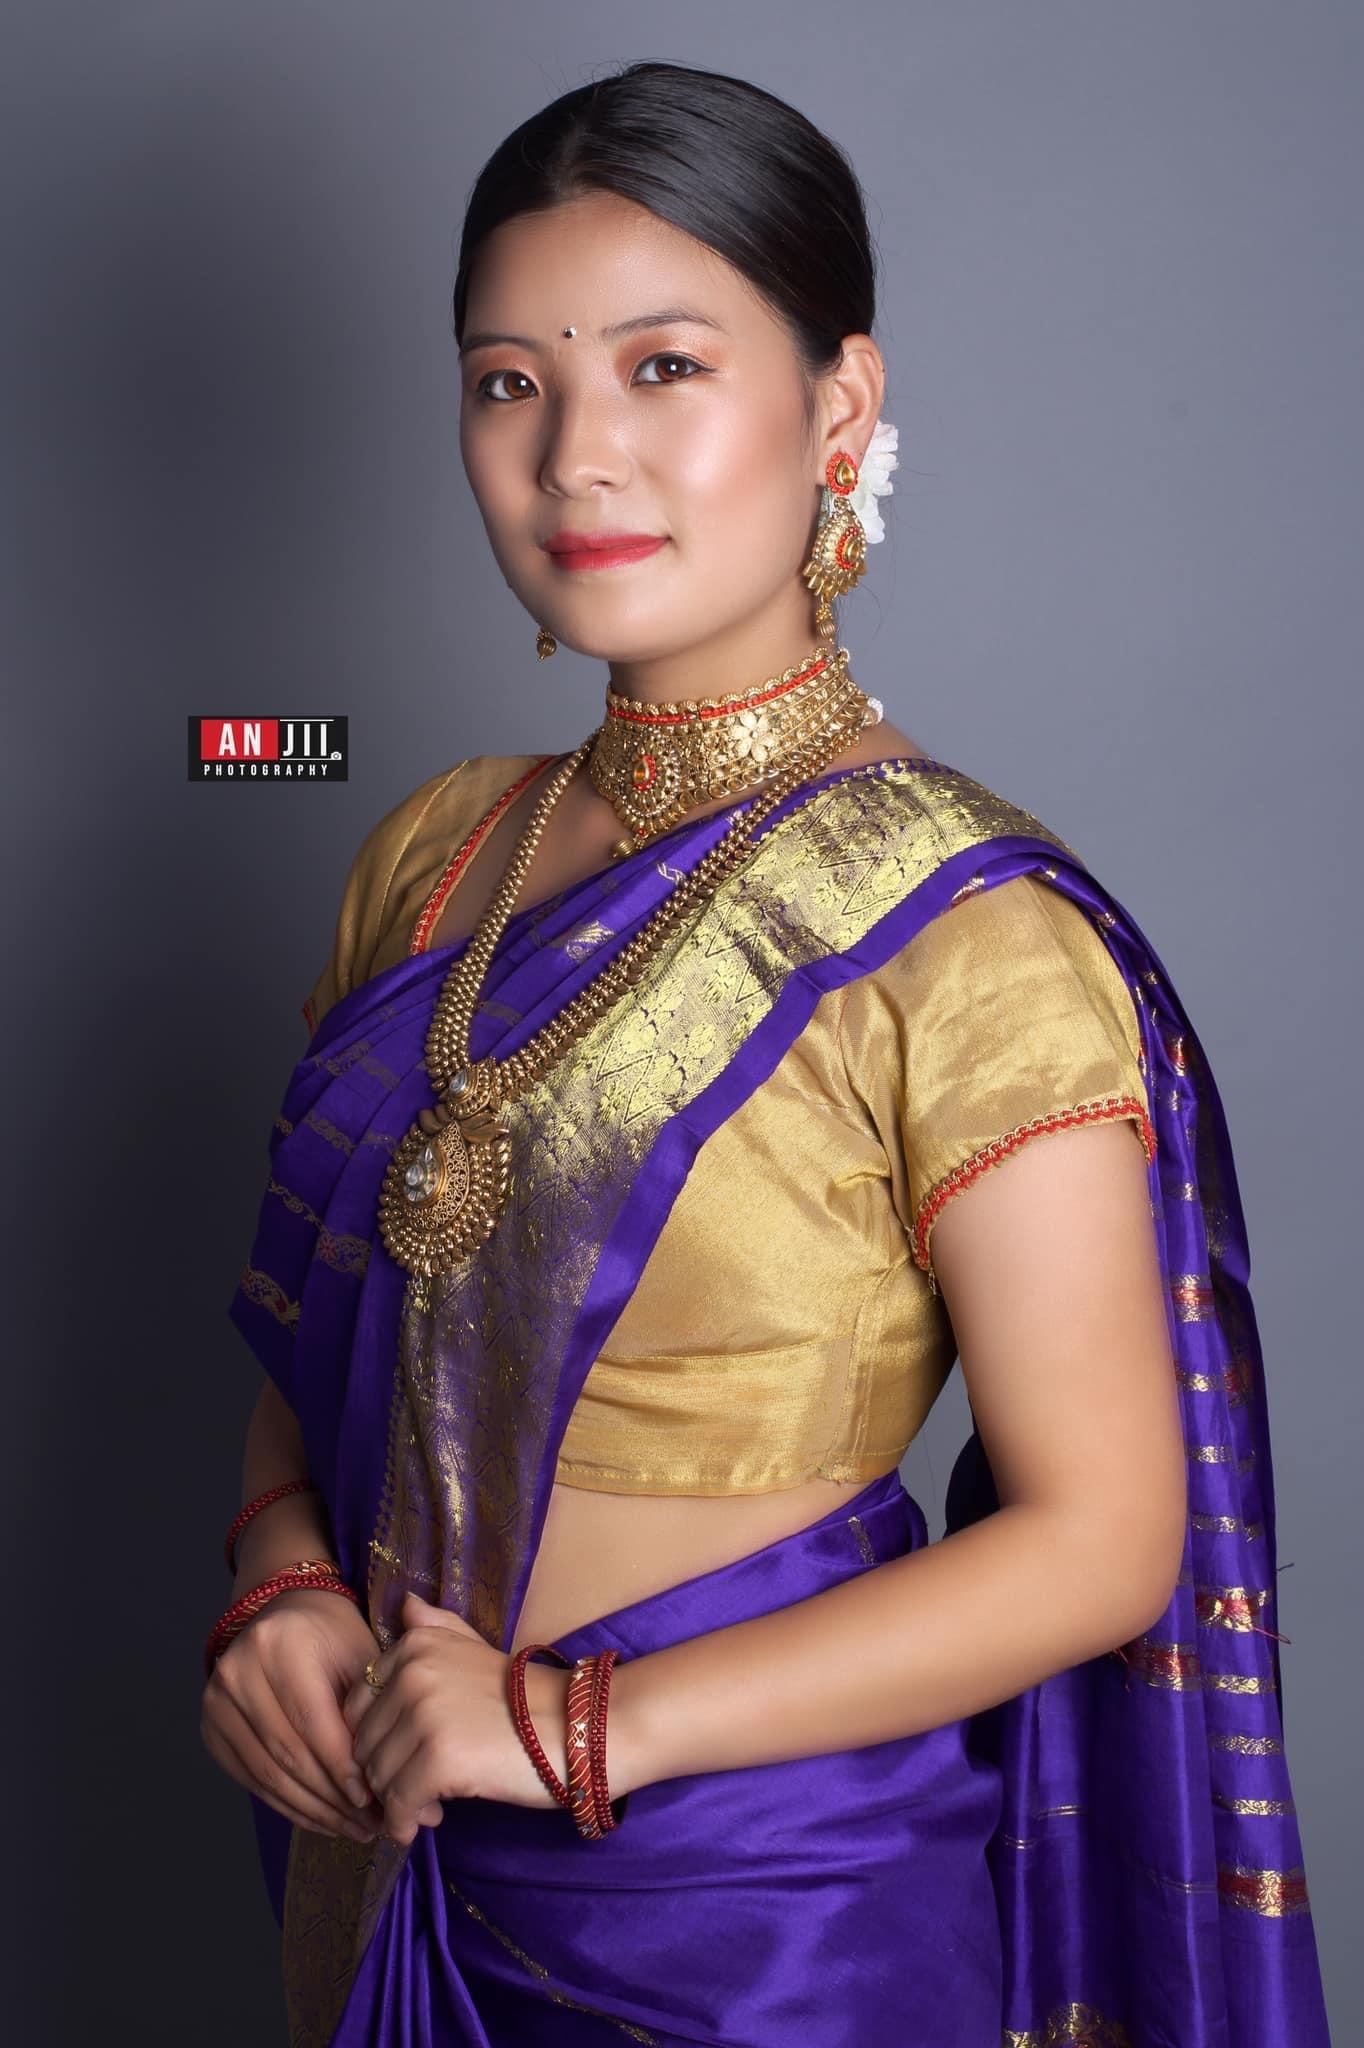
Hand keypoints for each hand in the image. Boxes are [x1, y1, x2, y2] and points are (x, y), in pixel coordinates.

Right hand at [201, 1588, 391, 1842]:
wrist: (284, 1615)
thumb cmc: (334, 1636)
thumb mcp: (362, 1658)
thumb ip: (380, 1717)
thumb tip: (416, 1794)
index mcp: (280, 1645)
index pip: (313, 1723)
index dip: (345, 1769)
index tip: (377, 1802)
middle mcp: (239, 1672)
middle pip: (289, 1754)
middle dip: (334, 1799)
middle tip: (372, 1825)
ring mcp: (217, 1702)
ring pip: (270, 1775)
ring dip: (314, 1810)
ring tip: (354, 1829)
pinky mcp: (212, 1729)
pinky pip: (254, 1780)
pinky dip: (291, 1805)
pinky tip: (323, 1818)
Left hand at [342, 1591, 573, 1847]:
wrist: (577, 1725)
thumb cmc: (525, 1695)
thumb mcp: (475, 1647)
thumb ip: (435, 1628)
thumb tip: (406, 1604)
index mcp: (416, 1646)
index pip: (359, 1707)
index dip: (376, 1739)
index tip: (403, 1756)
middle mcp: (414, 1673)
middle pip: (365, 1744)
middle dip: (385, 1774)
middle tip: (418, 1788)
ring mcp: (426, 1716)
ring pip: (378, 1777)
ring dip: (397, 1800)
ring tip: (429, 1803)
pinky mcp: (440, 1760)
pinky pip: (400, 1803)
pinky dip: (406, 1821)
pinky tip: (428, 1820)